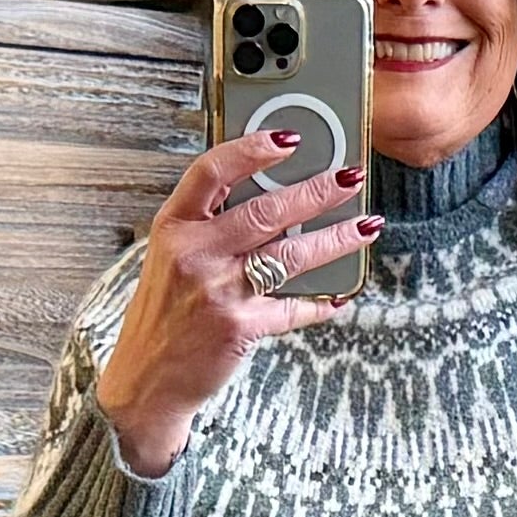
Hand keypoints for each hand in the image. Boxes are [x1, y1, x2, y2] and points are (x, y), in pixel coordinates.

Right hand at [95, 130, 382, 475]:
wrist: (148, 379)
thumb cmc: (165, 312)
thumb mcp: (170, 256)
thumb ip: (208, 225)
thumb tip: (268, 192)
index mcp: (174, 227)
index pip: (211, 172)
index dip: (252, 149)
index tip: (289, 137)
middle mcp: (194, 254)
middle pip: (266, 211)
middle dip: (317, 191)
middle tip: (352, 177)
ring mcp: (218, 291)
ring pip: (290, 256)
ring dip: (336, 239)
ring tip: (367, 226)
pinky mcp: (239, 328)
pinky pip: (292, 310)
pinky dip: (319, 304)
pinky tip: (340, 296)